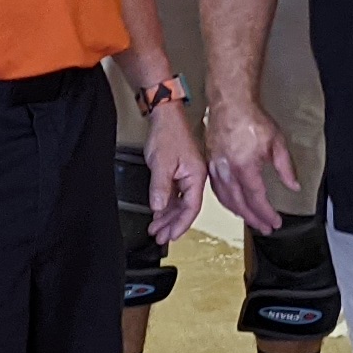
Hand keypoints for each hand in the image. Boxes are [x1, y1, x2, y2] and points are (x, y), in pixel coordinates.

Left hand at [139, 96, 207, 245]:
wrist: (164, 116)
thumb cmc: (168, 133)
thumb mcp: (161, 163)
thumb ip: (160, 187)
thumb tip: (159, 207)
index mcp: (196, 176)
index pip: (191, 208)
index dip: (181, 224)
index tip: (171, 235)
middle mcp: (194, 178)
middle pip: (185, 208)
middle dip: (172, 224)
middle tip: (160, 237)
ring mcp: (186, 175)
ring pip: (178, 203)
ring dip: (167, 217)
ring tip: (156, 229)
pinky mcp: (178, 172)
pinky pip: (174, 194)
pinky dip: (165, 205)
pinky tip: (158, 213)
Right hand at [202, 96, 299, 235]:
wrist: (230, 103)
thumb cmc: (251, 118)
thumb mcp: (277, 143)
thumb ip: (286, 168)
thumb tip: (293, 186)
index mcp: (244, 168)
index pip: (257, 200)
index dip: (267, 214)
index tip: (275, 223)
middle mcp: (227, 172)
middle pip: (240, 205)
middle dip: (254, 219)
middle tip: (265, 228)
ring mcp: (216, 168)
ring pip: (226, 199)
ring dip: (239, 213)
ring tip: (251, 220)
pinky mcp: (209, 163)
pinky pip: (216, 189)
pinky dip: (226, 201)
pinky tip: (233, 203)